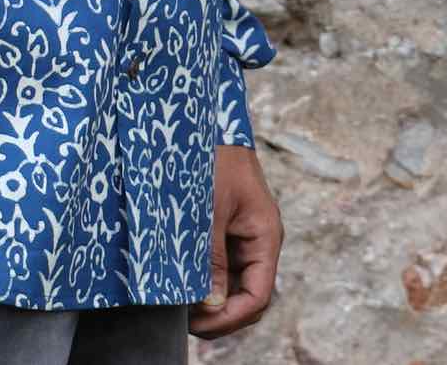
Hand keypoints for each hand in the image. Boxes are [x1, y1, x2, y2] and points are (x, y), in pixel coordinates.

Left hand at [188, 144, 282, 338]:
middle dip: (220, 314)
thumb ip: (212, 258)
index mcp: (265, 237)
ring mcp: (243, 236)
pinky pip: (221, 264)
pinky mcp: (227, 229)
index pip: (257, 295)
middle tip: (186, 322)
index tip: (200, 323)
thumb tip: (211, 304)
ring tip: (181, 307)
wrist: (211, 123)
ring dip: (212, 299)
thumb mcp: (211, 211)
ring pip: (233, 283)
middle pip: (247, 295)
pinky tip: (184, 284)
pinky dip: (206, 278)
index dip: (231, 316)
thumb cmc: (215, 160)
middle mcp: (258, 242)